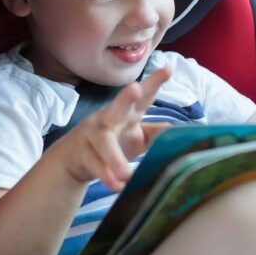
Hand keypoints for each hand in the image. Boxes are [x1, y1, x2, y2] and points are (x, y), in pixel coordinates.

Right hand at [55, 67, 171, 191]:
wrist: (74, 158)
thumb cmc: (113, 141)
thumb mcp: (136, 136)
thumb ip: (156, 133)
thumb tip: (181, 134)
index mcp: (127, 113)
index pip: (143, 96)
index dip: (155, 82)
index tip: (168, 69)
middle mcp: (109, 118)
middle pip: (117, 106)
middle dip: (126, 97)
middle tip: (135, 89)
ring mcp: (93, 135)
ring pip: (103, 142)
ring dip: (114, 157)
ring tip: (125, 173)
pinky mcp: (83, 153)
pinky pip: (95, 164)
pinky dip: (106, 176)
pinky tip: (116, 185)